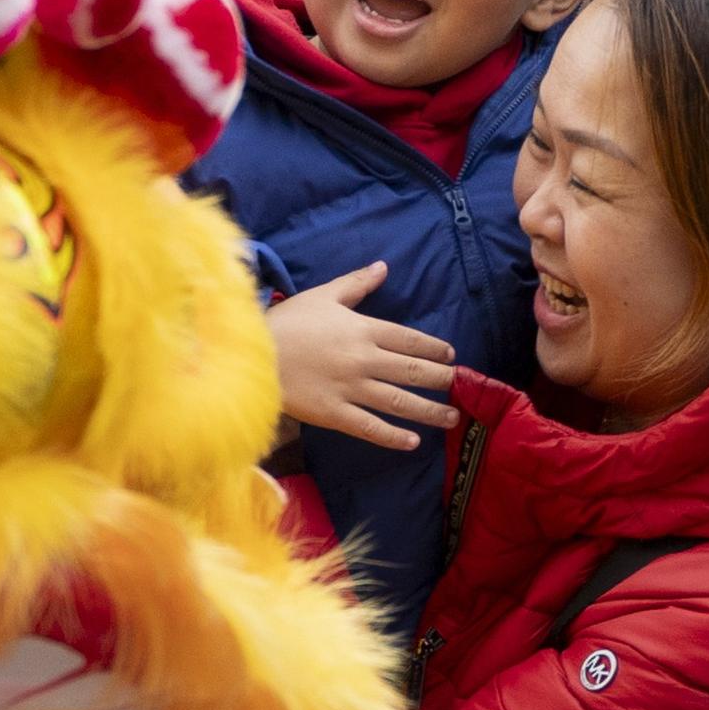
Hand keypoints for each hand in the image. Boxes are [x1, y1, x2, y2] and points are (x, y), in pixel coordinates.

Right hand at [264, 260, 459, 451]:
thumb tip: (383, 267)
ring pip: (400, 401)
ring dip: (429, 411)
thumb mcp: (323, 296)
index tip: (450, 356)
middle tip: (458, 385)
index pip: (410, 340)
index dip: (434, 348)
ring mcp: (350, 388)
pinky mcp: (334, 413)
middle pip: (412, 371)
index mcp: (363, 329)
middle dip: (440, 379)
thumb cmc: (286, 322)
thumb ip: (356, 283)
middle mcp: (364, 359)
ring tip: (451, 418)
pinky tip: (413, 442)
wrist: (251, 353)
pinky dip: (393, 436)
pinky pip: (370, 427)